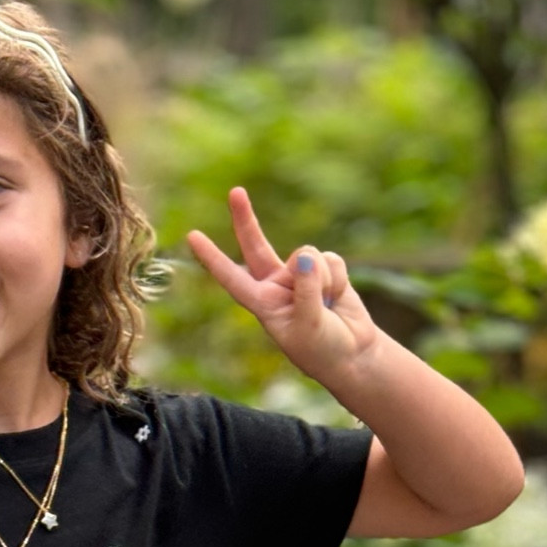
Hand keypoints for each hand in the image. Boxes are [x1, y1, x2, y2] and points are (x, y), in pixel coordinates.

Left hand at [186, 187, 378, 384]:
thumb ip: (305, 290)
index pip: (232, 278)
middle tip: (235, 192)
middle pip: (256, 247)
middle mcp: (276, 286)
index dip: (213, 258)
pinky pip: (330, 259)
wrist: (353, 355)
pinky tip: (338, 297)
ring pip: (307, 255)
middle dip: (246, 220)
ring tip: (327, 305)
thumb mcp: (310, 325)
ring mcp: (299, 276)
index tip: (192, 236)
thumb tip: (306, 256)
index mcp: (263, 305)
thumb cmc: (323, 350)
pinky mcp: (323, 269)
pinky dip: (337, 278)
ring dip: (322, 278)